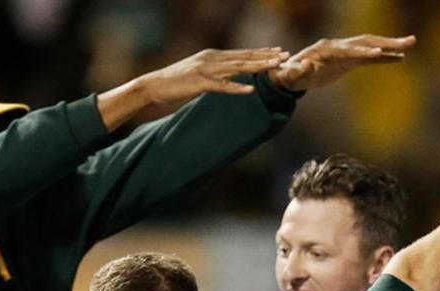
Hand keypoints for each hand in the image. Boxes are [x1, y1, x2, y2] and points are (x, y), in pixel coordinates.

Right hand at [133, 48, 290, 104]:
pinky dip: (237, 88)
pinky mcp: (199, 82)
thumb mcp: (198, 74)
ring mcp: (206, 69)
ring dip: (258, 67)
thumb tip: (227, 78)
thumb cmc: (175, 83)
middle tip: (286, 56)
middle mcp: (212, 58)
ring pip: (238, 68)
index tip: (278, 52)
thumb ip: (214, 73)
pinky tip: (251, 89)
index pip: (242, 53)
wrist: (153, 85)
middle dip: (266, 56)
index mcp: (212, 55)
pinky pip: (222, 86)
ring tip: (275, 67)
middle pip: (244, 57)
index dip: (261, 52)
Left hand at [271, 35, 414, 90]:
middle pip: (365, 41)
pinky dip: (384, 57)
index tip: (379, 53)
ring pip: (371, 46)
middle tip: (408, 41)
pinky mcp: (348, 60)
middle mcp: (338, 46)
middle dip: (386, 42)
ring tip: (411, 44)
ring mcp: (345, 52)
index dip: (363, 51)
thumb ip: (296, 71)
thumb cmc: (287, 76)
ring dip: (390, 45)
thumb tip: (306, 65)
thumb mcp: (289, 76)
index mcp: (326, 49)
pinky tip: (399, 58)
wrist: (288, 75)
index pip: (348, 49)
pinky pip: (369, 58)